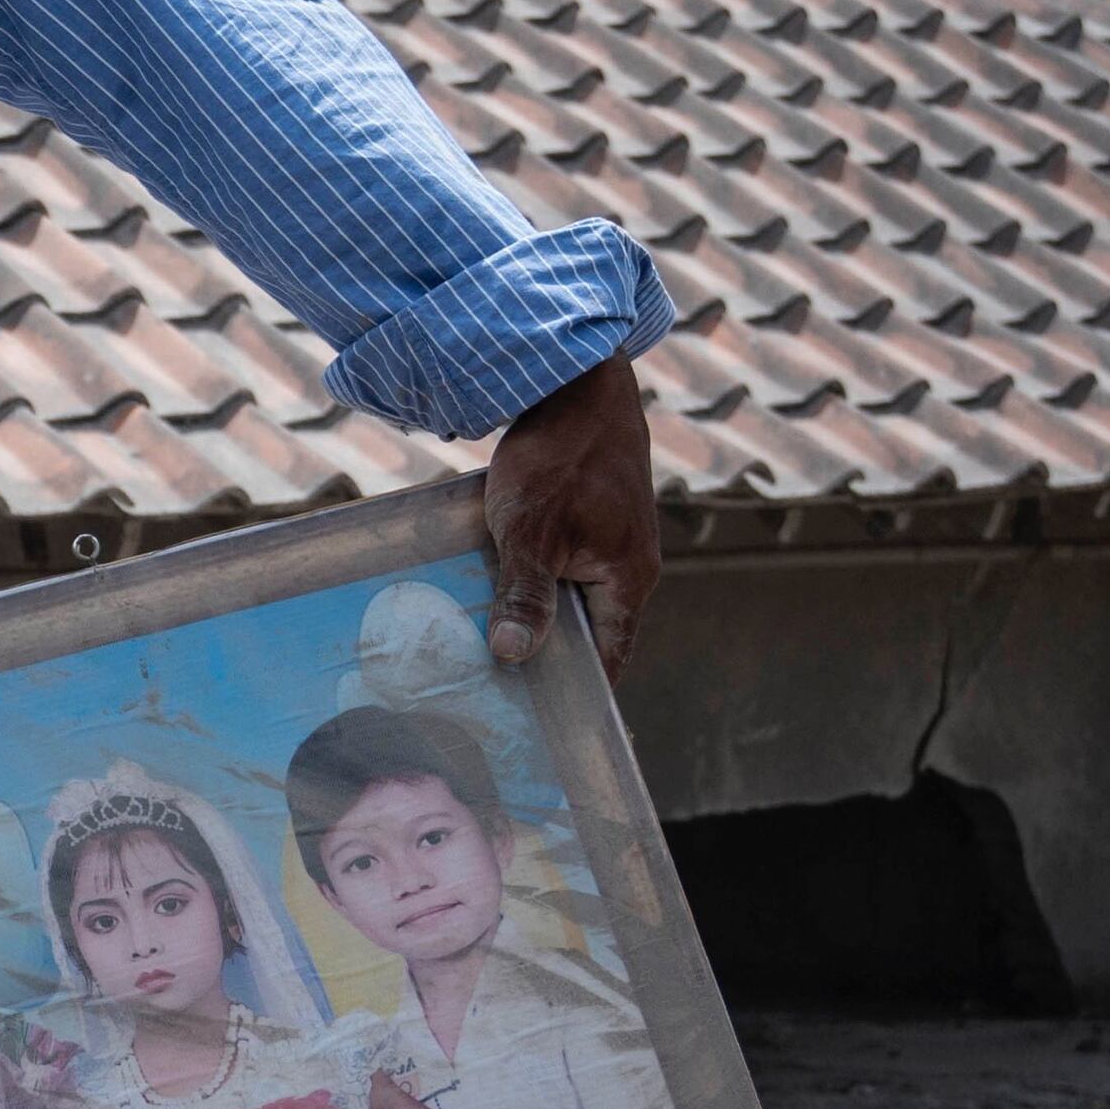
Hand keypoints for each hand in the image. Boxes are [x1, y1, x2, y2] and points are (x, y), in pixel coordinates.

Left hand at [485, 353, 658, 671]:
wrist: (575, 381)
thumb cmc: (559, 458)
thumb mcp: (530, 532)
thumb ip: (525, 596)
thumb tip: (513, 657)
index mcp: (629, 580)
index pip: (608, 659)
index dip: (578, 694)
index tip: (545, 727)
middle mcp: (628, 566)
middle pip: (587, 631)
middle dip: (545, 658)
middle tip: (495, 693)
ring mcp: (610, 539)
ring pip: (569, 595)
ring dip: (531, 615)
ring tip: (480, 648)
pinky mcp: (587, 515)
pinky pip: (560, 563)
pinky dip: (530, 579)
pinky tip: (486, 587)